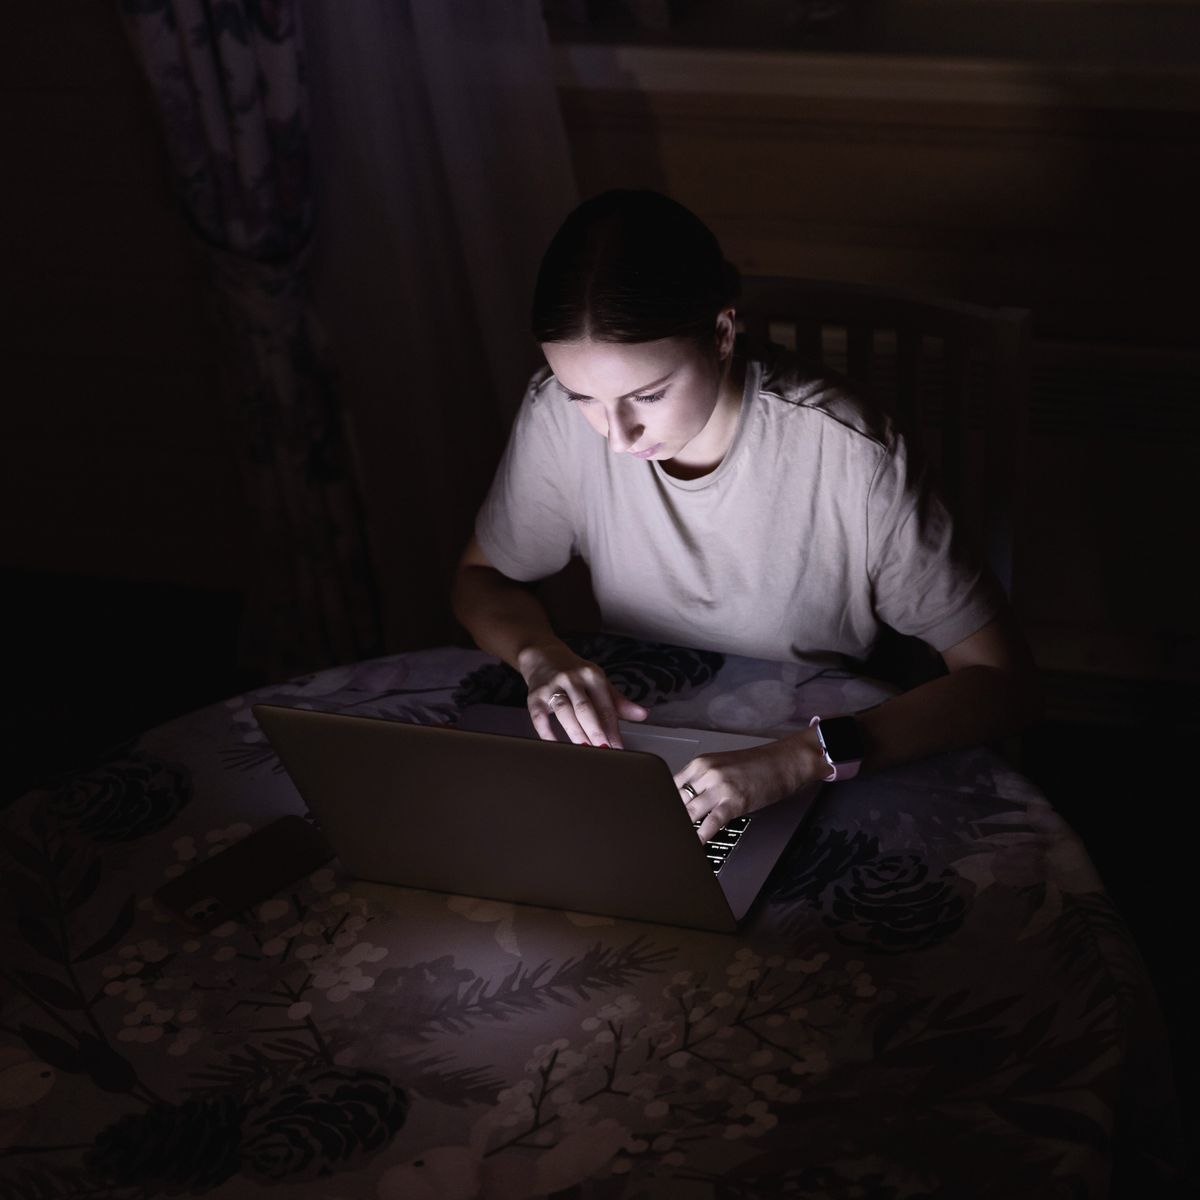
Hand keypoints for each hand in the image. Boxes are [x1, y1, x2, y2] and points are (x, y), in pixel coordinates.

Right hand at [519, 643, 647, 747]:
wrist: (542, 655)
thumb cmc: (574, 672)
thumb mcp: (598, 681)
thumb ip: (618, 701)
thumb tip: (642, 714)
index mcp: (592, 676)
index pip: (605, 705)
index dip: (613, 728)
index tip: (618, 746)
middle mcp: (572, 679)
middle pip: (585, 708)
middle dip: (595, 731)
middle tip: (604, 750)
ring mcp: (552, 687)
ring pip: (565, 712)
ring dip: (575, 733)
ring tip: (584, 750)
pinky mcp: (534, 696)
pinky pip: (540, 717)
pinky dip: (547, 733)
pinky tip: (556, 745)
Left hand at [674, 732, 823, 842]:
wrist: (784, 761)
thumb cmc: (756, 765)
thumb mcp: (721, 765)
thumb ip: (701, 780)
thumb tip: (685, 802)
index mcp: (700, 763)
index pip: (671, 785)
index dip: (665, 803)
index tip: (660, 816)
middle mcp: (707, 773)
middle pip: (678, 800)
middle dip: (672, 818)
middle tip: (665, 832)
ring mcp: (719, 787)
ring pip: (690, 812)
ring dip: (684, 828)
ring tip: (677, 840)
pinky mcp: (734, 802)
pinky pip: (711, 823)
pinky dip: (701, 836)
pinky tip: (697, 845)